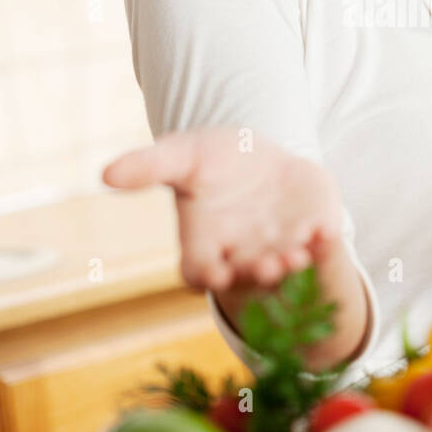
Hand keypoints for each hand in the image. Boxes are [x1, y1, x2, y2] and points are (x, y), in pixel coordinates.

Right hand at [103, 128, 368, 366]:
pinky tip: (326, 232)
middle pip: (248, 276)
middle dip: (259, 273)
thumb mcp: (182, 155)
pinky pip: (324, 246)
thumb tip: (104, 173)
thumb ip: (149, 166)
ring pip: (287, 269)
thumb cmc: (213, 160)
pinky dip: (327, 243)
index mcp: (206, 245)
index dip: (205, 276)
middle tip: (267, 265)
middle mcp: (244, 256)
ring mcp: (282, 249)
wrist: (264, 155)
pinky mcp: (316, 234)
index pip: (198, 272)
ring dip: (293, 266)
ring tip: (296, 255)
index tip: (214, 271)